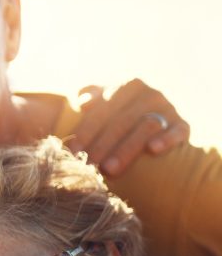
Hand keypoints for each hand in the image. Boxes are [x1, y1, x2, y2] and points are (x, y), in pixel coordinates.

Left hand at [69, 79, 189, 175]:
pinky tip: (153, 150)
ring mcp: (168, 109)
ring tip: (109, 169)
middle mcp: (150, 94)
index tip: (73, 150)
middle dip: (103, 144)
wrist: (149, 123)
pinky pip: (178, 131)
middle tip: (89, 165)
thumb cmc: (115, 114)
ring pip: (147, 127)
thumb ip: (88, 96)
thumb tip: (84, 103)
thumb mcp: (101, 102)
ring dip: (127, 149)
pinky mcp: (183, 126)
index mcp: (128, 85)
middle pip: (123, 120)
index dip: (87, 130)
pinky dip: (167, 139)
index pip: (104, 107)